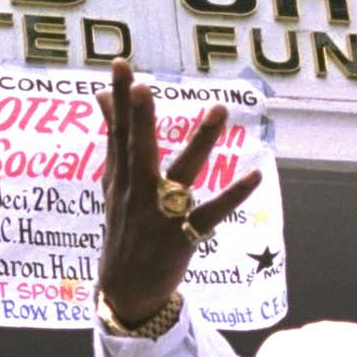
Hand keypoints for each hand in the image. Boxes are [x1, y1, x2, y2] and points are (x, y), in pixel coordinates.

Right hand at [95, 59, 262, 323]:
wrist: (126, 291)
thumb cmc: (124, 228)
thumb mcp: (112, 183)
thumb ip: (112, 137)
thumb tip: (101, 96)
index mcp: (121, 178)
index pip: (119, 132)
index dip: (120, 99)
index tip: (120, 65)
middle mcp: (137, 193)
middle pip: (138, 150)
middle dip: (140, 119)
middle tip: (145, 86)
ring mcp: (160, 216)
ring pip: (181, 175)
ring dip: (200, 143)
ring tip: (218, 109)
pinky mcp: (182, 238)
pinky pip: (211, 215)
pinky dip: (233, 196)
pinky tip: (255, 176)